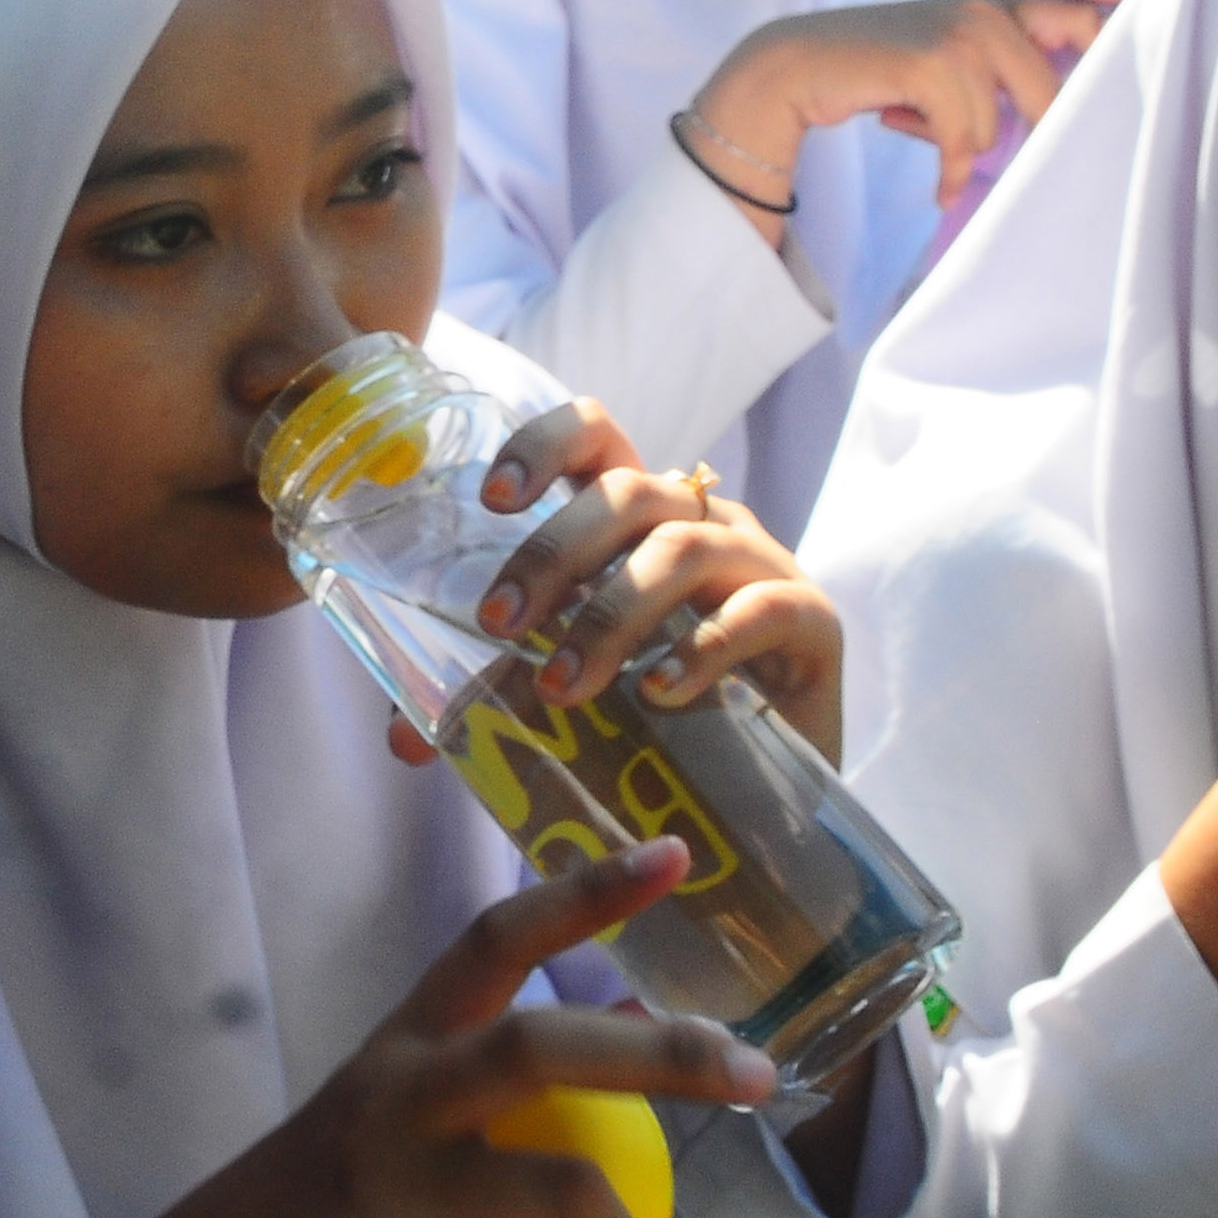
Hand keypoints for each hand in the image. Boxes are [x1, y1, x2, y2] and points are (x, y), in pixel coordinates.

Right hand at [0, 842, 775, 1217]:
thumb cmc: (337, 1188)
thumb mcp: (404, 1102)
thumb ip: (501, 1063)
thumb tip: (634, 1013)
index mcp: (408, 1038)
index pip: (499, 938)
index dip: (584, 891)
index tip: (673, 855)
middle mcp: (394, 1091)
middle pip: (541, 1048)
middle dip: (662, 1054)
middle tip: (758, 1077)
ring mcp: (376, 1180)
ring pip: (549, 1188)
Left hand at [442, 400, 843, 759]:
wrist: (773, 784)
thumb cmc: (657, 710)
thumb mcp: (572, 686)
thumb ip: (493, 695)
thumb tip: (402, 742)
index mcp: (639, 515)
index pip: (597, 434)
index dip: (544, 444)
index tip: (492, 500)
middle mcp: (702, 520)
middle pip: (625, 494)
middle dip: (551, 556)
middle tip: (497, 626)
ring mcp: (763, 564)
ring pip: (681, 550)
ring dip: (610, 616)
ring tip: (561, 687)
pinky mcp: (815, 622)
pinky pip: (760, 611)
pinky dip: (701, 649)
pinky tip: (657, 696)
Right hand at [691, 0, 1103, 213]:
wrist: (795, 66)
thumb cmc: (872, 66)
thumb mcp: (946, 54)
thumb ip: (999, 65)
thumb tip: (1062, 112)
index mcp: (994, 6)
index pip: (1081, 22)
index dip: (1101, 62)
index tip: (1096, 108)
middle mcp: (983, 13)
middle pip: (1052, 91)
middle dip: (1029, 136)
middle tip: (1007, 162)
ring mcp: (957, 36)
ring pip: (997, 124)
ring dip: (963, 150)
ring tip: (930, 145)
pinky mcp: (929, 65)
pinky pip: (963, 139)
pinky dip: (950, 171)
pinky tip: (942, 188)